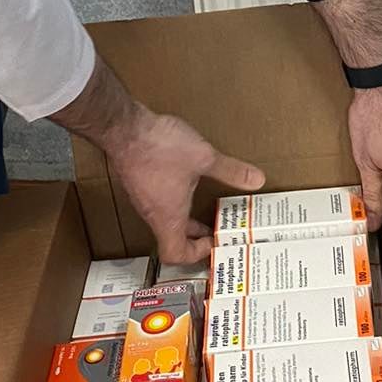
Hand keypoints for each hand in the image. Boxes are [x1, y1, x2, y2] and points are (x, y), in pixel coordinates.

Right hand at [50, 57, 263, 262]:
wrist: (123, 127)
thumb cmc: (160, 148)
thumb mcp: (204, 158)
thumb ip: (230, 171)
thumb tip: (257, 180)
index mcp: (168, 217)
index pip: (176, 255)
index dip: (196, 254)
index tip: (213, 241)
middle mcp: (153, 212)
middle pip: (172, 238)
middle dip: (196, 237)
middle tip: (215, 229)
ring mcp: (144, 197)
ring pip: (165, 219)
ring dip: (185, 218)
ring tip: (204, 208)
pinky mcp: (140, 182)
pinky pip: (158, 202)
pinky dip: (175, 201)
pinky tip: (186, 183)